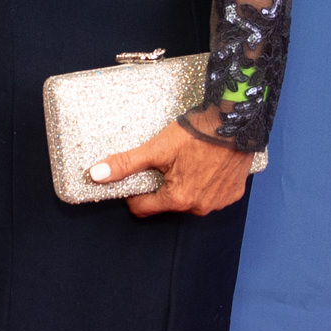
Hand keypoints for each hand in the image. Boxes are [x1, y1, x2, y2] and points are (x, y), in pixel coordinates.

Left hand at [92, 118, 255, 218]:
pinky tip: (207, 165)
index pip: (143, 209)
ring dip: (186, 186)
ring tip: (188, 161)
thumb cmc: (196, 134)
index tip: (140, 176)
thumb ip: (126, 163)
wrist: (235, 121)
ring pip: (190, 200)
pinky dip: (207, 184)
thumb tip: (96, 174)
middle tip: (167, 163)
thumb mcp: (156, 148)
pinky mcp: (233, 193)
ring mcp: (218, 202)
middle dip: (163, 187)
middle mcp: (199, 207)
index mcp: (177, 200)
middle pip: (167, 204)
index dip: (135, 194)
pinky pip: (213, 195)